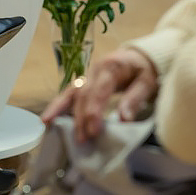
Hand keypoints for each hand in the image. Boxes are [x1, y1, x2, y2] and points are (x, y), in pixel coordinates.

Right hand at [40, 47, 159, 142]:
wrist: (140, 56)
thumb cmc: (144, 70)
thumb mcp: (147, 82)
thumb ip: (135, 99)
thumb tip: (124, 119)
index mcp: (110, 67)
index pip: (98, 91)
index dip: (94, 111)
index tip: (93, 131)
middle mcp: (94, 69)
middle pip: (83, 94)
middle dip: (80, 117)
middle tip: (81, 139)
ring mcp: (87, 75)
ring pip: (70, 91)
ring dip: (60, 108)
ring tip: (48, 123)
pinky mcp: (85, 81)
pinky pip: (69, 92)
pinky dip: (58, 104)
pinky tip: (49, 116)